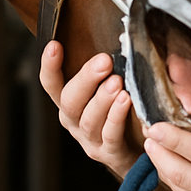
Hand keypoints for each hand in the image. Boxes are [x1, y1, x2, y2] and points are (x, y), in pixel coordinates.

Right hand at [39, 42, 143, 179]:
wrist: (141, 153)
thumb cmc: (124, 113)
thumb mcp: (108, 89)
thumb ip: (106, 69)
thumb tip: (117, 36)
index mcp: (70, 103)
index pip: (51, 84)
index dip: (50, 66)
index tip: (54, 45)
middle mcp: (74, 121)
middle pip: (69, 100)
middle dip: (85, 79)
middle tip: (104, 61)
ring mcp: (90, 140)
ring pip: (88, 119)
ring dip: (102, 99)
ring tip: (117, 82)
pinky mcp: (109, 153)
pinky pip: (110, 135)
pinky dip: (116, 117)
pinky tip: (126, 101)